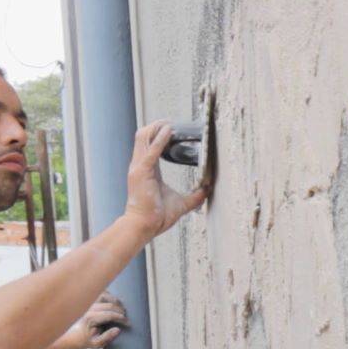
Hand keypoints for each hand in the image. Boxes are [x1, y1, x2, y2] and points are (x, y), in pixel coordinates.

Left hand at [69, 292, 126, 348]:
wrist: (75, 335)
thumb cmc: (87, 339)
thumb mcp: (97, 343)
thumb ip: (107, 337)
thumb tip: (118, 329)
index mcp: (90, 318)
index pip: (109, 315)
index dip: (121, 318)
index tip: (128, 323)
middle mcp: (89, 308)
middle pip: (109, 305)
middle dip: (120, 310)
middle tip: (126, 317)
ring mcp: (89, 303)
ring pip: (105, 295)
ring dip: (116, 301)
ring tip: (122, 308)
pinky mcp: (89, 301)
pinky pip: (100, 293)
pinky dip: (109, 296)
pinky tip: (114, 303)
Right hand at [123, 120, 208, 236]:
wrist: (144, 226)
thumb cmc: (156, 216)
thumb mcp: (181, 203)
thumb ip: (194, 196)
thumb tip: (208, 190)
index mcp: (147, 169)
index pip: (149, 144)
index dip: (159, 133)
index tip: (173, 128)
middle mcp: (140, 165)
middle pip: (143, 135)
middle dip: (156, 125)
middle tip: (172, 122)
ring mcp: (139, 167)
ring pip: (143, 137)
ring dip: (157, 127)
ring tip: (170, 123)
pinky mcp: (142, 172)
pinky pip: (151, 150)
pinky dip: (160, 139)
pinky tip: (169, 131)